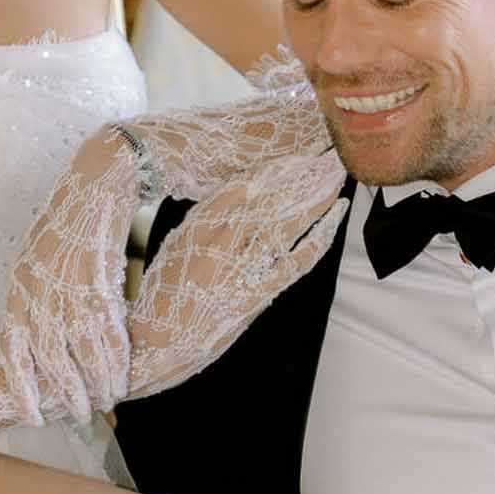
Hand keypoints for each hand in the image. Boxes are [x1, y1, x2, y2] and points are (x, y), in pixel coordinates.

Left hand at [3, 129, 141, 423]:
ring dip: (98, 380)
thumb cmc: (73, 228)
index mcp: (19, 289)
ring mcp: (68, 285)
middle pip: (49, 358)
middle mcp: (38, 290)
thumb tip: (46, 347)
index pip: (12, 350)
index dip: (22, 388)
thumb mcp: (45, 264)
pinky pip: (109, 329)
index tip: (34, 416)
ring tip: (109, 399)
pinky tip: (125, 372)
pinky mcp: (100, 277)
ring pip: (82, 350)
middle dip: (67, 392)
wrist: (99, 181)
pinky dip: (118, 356)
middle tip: (81, 415)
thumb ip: (41, 303)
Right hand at [125, 152, 347, 398]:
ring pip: (290, 219)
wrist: (157, 345)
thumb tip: (235, 196)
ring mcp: (245, 265)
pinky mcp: (261, 291)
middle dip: (304, 170)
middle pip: (274, 195)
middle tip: (328, 148)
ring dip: (317, 193)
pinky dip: (321, 234)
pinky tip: (337, 213)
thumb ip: (205, 220)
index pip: (247, 183)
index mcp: (202, 222)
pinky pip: (299, 258)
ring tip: (336, 170)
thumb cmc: (165, 297)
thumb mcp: (178, 246)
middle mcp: (225, 238)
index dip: (277, 164)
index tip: (298, 149)